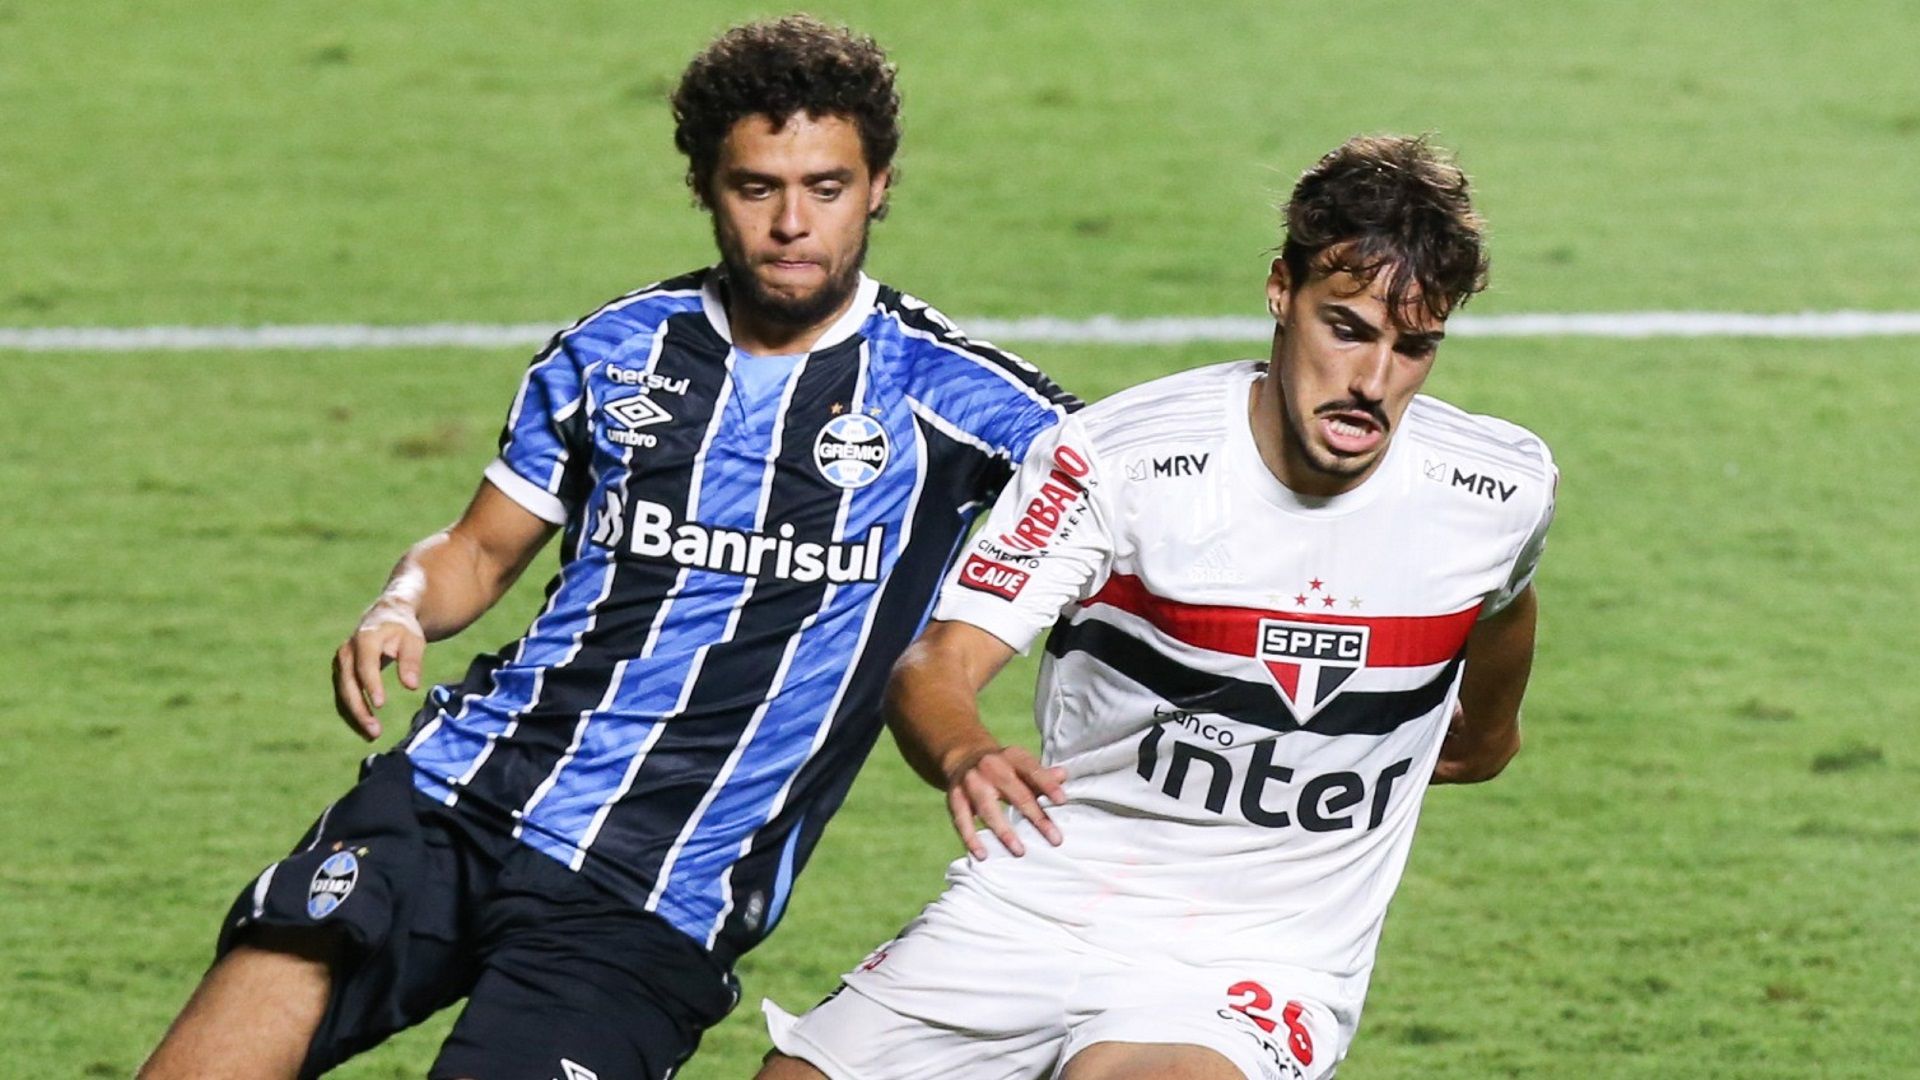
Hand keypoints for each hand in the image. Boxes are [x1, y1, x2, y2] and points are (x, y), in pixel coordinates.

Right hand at [331, 602, 425, 740]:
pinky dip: (352, 713)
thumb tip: (412, 686)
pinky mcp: (341, 673)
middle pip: (348, 684)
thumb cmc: (403, 630)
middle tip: (376, 731)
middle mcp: (347, 651)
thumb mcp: (414, 640)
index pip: (365, 665)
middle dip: (360, 709)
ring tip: (373, 735)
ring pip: (342, 693)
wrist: (385, 617)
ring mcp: (341, 663)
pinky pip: (343, 696)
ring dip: (355, 716)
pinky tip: (366, 729)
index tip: (380, 704)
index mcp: (365, 639)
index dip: (371, 685)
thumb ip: (412, 661)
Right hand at [943, 745, 1067, 858]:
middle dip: (1036, 817)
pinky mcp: (955, 797)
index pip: (1032, 770)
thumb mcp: (1022, 764)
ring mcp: (971, 782)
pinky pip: (962, 820)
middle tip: (1055, 839)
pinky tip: (982, 854)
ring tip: (1019, 851)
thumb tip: (1063, 775)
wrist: (964, 755)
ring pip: (988, 810)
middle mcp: (991, 766)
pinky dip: (971, 838)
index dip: (1047, 785)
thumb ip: (1042, 774)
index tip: (1062, 801)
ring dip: (1004, 832)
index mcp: (1012, 756)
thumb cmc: (1003, 766)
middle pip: (1016, 794)